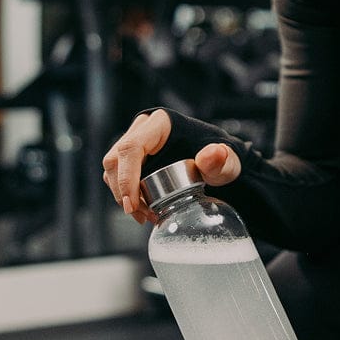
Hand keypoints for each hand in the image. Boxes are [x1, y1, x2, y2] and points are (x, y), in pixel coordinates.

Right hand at [101, 110, 240, 222]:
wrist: (220, 164)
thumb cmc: (221, 159)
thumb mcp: (226, 161)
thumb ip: (221, 160)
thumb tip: (213, 153)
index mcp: (161, 123)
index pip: (132, 148)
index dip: (126, 177)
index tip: (132, 204)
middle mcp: (143, 129)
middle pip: (116, 160)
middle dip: (124, 191)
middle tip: (141, 215)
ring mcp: (136, 142)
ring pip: (113, 169)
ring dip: (124, 196)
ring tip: (145, 216)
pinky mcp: (134, 157)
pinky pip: (119, 175)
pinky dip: (127, 194)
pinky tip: (142, 210)